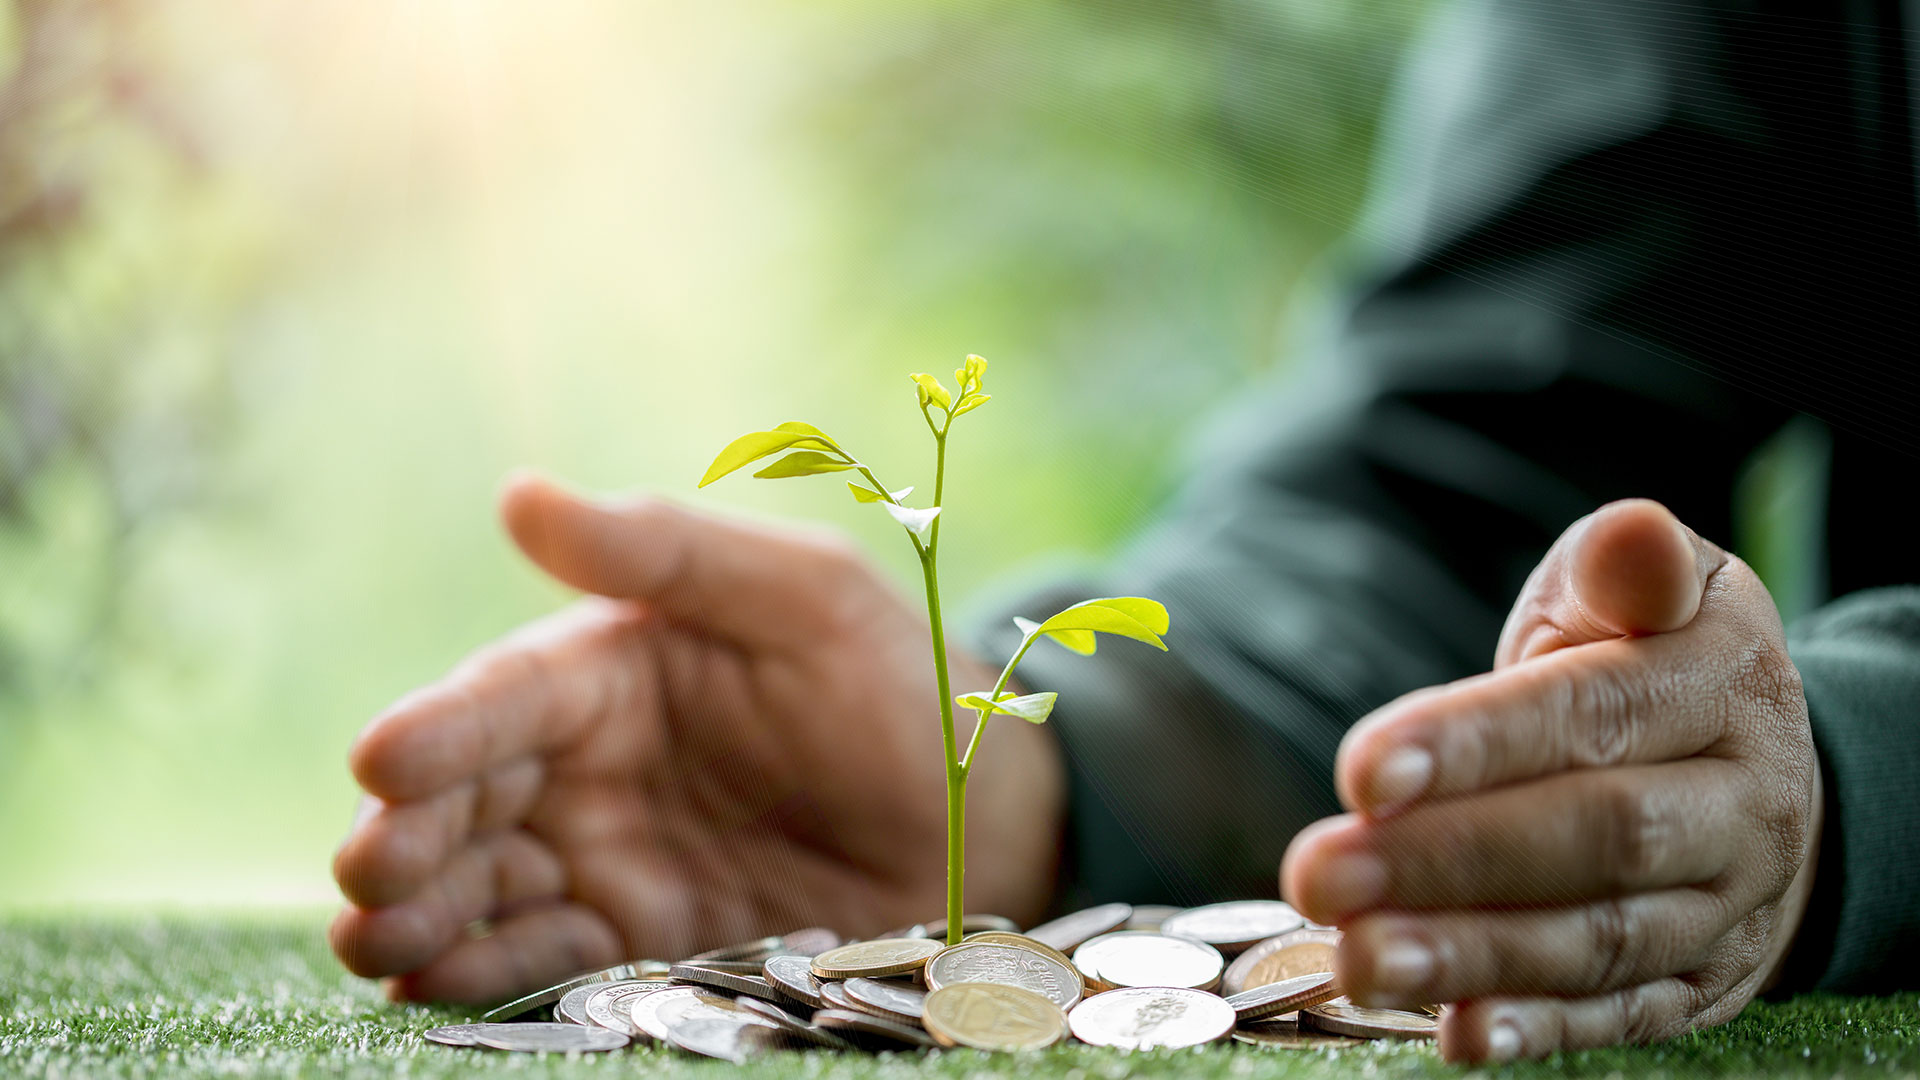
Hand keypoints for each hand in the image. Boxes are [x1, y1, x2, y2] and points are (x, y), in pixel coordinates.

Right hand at [329, 473, 1064, 1002]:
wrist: (979, 825)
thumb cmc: (894, 684)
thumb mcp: (801, 596)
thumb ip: (669, 549)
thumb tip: (519, 494)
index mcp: (612, 668)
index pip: (504, 696)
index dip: (439, 727)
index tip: (381, 758)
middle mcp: (587, 764)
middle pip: (468, 799)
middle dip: (406, 836)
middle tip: (365, 875)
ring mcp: (607, 857)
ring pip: (485, 886)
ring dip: (424, 917)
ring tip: (378, 947)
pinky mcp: (640, 938)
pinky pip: (549, 957)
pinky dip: (491, 974)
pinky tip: (442, 991)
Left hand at [1281, 499, 1820, 1061]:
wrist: (1764, 771)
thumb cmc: (1652, 657)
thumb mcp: (1649, 589)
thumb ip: (1619, 569)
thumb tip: (1630, 538)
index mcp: (1719, 682)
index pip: (1591, 713)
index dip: (1475, 745)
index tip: (1361, 770)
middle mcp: (1741, 802)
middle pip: (1591, 837)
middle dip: (1446, 860)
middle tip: (1319, 875)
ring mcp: (1725, 904)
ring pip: (1598, 939)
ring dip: (1471, 957)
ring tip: (1360, 959)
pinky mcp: (1699, 983)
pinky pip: (1621, 1015)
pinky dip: (1538, 1031)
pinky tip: (1456, 1035)